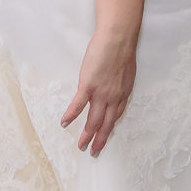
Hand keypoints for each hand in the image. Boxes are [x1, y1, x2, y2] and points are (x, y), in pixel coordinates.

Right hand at [61, 36, 136, 156]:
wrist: (118, 39)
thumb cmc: (122, 49)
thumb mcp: (126, 71)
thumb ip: (119, 82)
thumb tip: (115, 85)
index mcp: (123, 93)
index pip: (116, 116)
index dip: (109, 128)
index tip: (104, 137)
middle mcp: (113, 97)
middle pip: (106, 123)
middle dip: (99, 140)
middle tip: (94, 152)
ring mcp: (101, 93)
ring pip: (93, 120)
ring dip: (87, 135)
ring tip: (81, 146)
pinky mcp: (88, 85)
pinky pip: (78, 105)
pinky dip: (71, 115)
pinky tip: (64, 123)